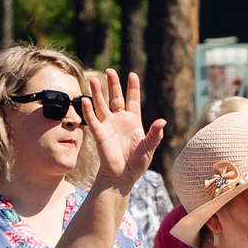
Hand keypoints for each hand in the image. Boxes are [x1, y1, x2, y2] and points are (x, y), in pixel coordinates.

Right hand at [79, 70, 167, 192]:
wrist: (122, 177)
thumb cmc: (137, 163)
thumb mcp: (150, 147)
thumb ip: (155, 134)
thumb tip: (163, 121)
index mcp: (133, 121)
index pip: (133, 100)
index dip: (133, 87)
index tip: (132, 74)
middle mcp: (119, 120)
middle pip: (115, 98)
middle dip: (113, 84)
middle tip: (110, 71)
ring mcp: (108, 126)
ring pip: (101, 105)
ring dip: (98, 92)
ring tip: (94, 79)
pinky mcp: (99, 134)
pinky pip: (92, 120)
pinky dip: (88, 110)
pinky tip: (85, 99)